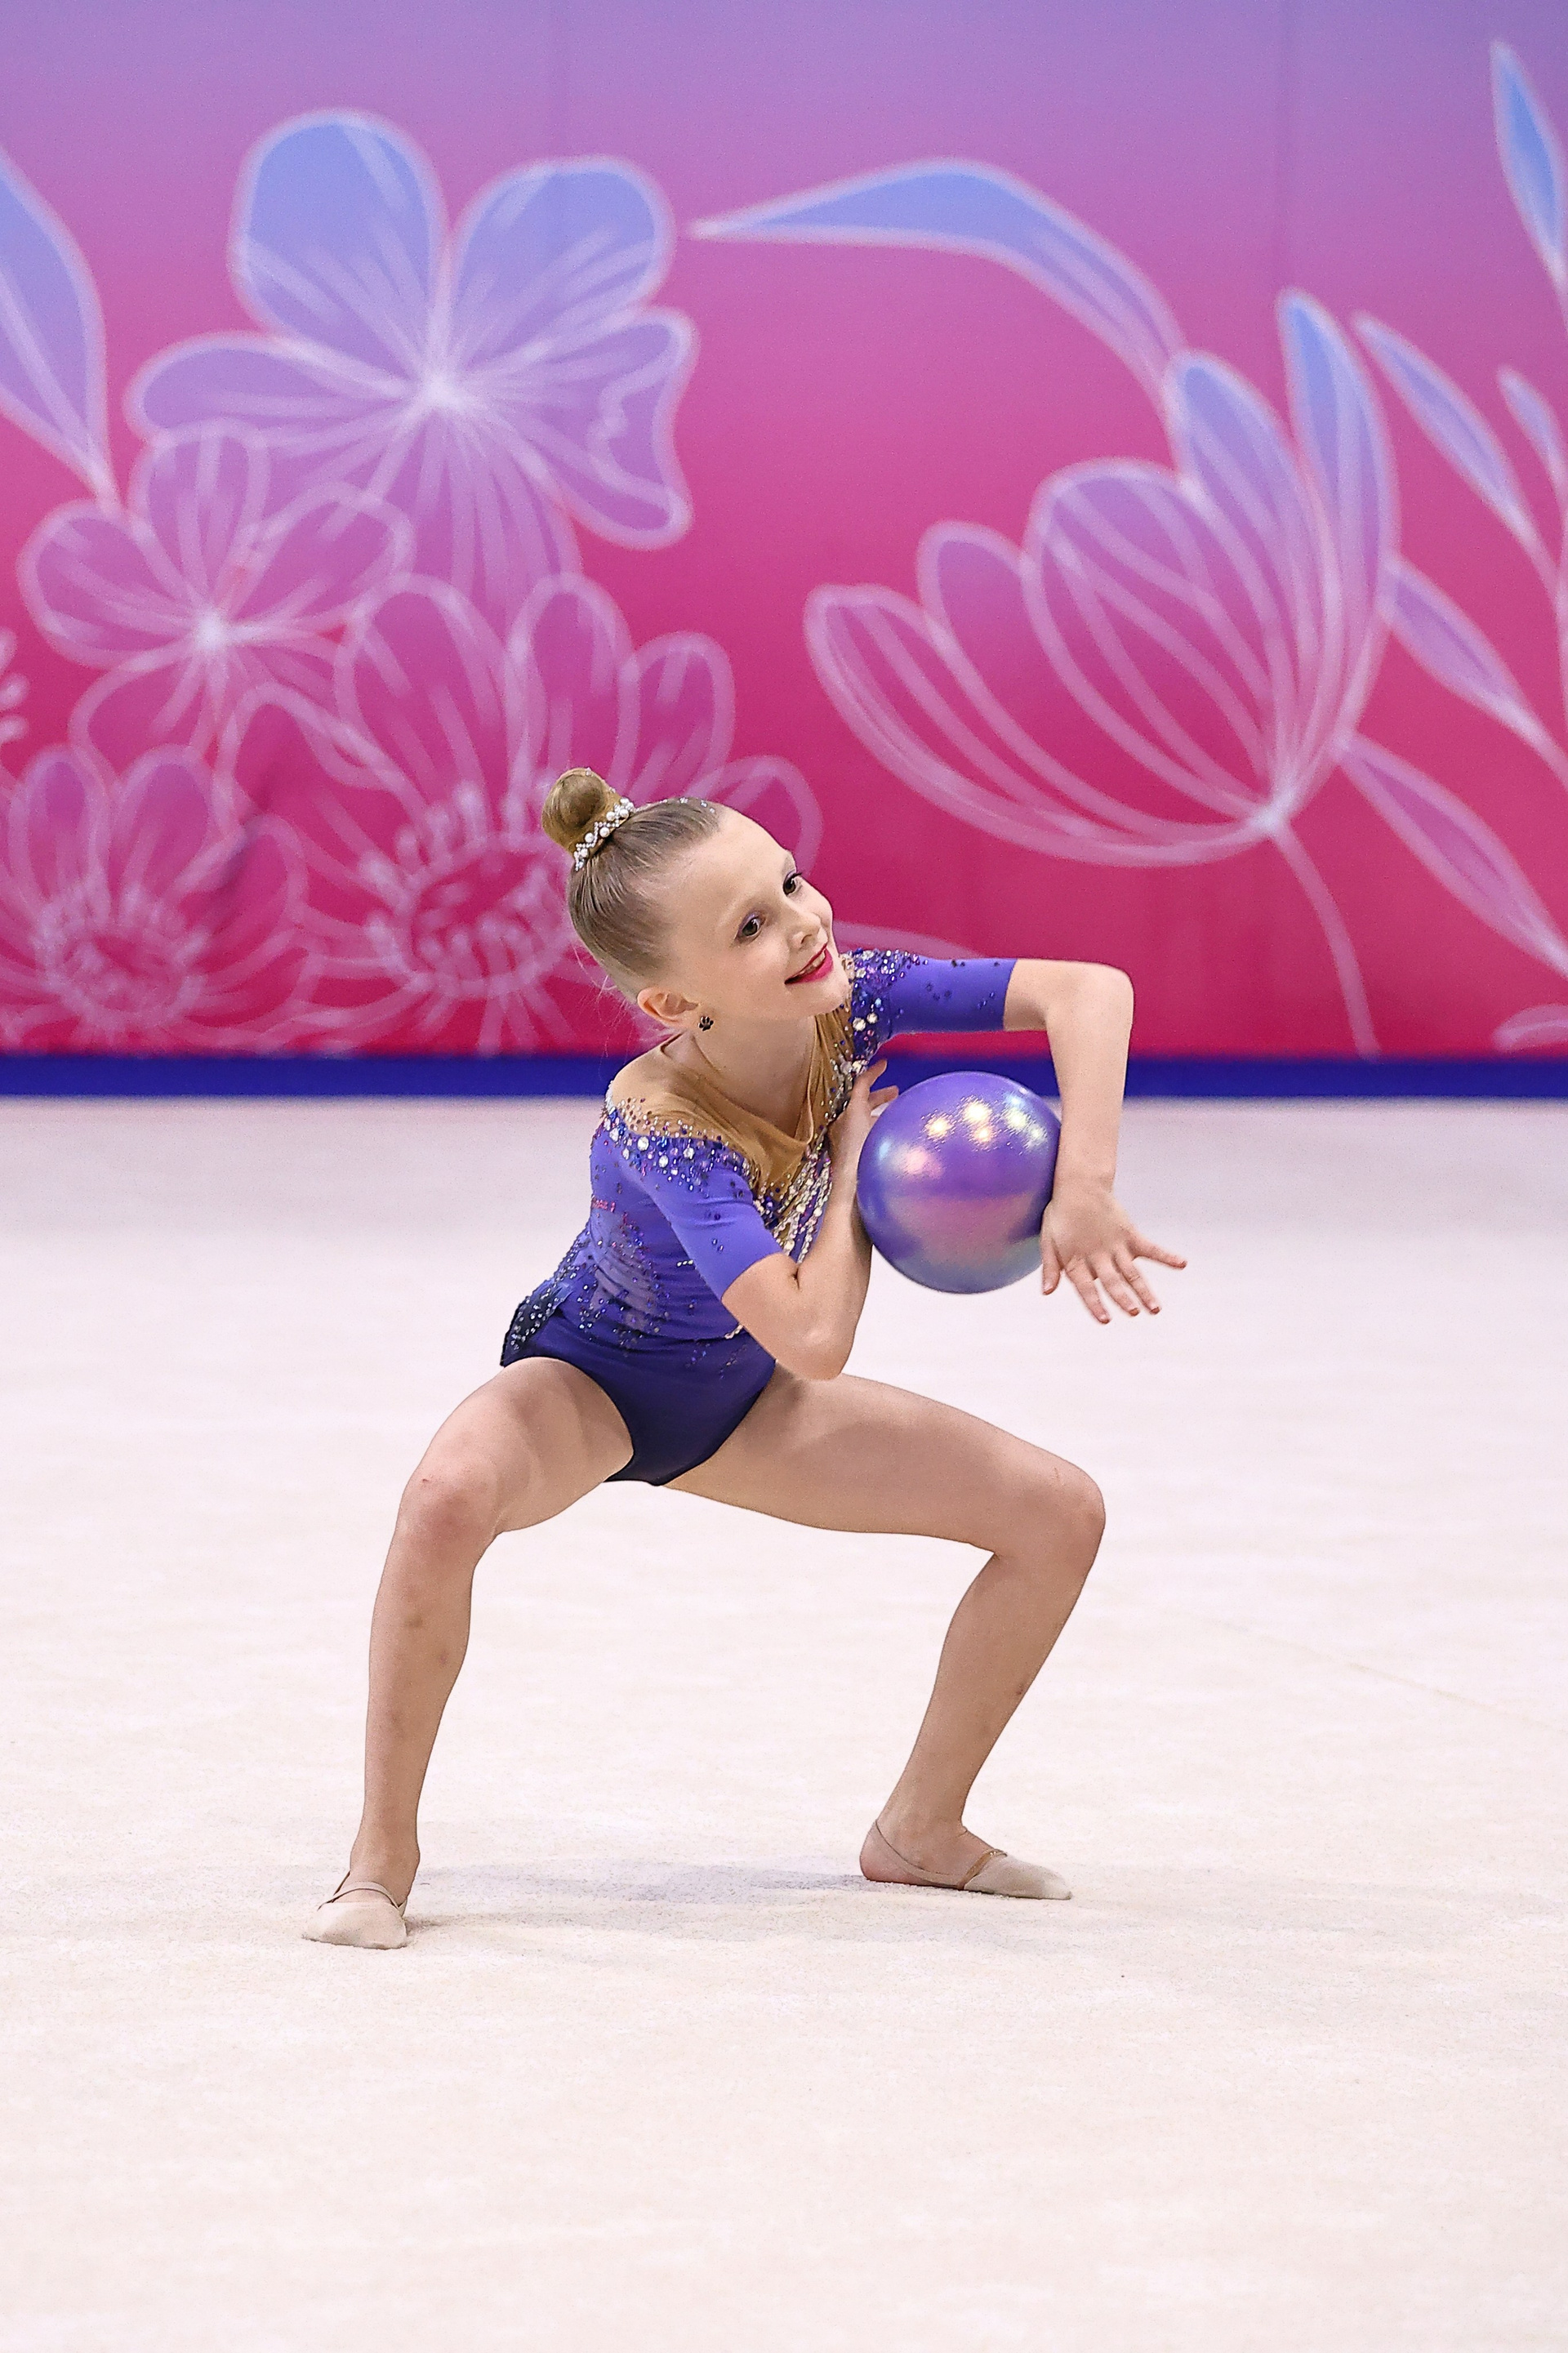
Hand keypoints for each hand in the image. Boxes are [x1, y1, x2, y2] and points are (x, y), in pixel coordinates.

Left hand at [829, 1058, 897, 1177]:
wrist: (852, 1189)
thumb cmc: (865, 1158)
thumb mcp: (877, 1127)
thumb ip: (887, 1112)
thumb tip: (902, 1098)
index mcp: (851, 1112)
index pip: (861, 1084)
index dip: (873, 1072)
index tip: (884, 1064)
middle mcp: (845, 1123)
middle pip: (862, 1101)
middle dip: (879, 1095)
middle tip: (896, 1092)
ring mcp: (845, 1138)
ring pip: (863, 1117)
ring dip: (878, 1111)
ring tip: (895, 1112)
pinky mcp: (848, 1153)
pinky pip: (862, 1132)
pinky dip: (874, 1126)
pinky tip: (888, 1134)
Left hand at [1040, 1179, 1185, 1322]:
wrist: (1080, 1186)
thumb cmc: (1061, 1215)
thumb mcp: (1048, 1240)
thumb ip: (1050, 1267)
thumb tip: (1046, 1292)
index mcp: (1077, 1259)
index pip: (1086, 1287)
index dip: (1094, 1304)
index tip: (1105, 1320)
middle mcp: (1098, 1255)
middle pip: (1112, 1281)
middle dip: (1123, 1298)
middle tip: (1134, 1312)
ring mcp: (1116, 1245)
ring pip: (1131, 1272)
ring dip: (1143, 1291)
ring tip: (1155, 1309)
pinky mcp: (1130, 1234)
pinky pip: (1150, 1249)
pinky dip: (1166, 1257)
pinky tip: (1182, 1264)